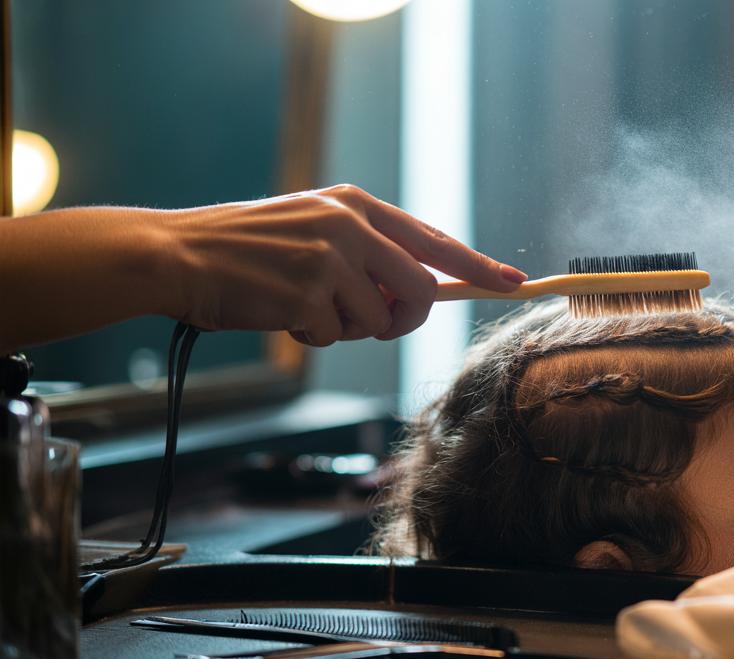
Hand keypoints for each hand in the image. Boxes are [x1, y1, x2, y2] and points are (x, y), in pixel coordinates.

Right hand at [161, 184, 527, 345]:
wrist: (179, 255)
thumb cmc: (248, 250)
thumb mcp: (315, 230)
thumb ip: (370, 253)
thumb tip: (423, 292)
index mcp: (356, 205)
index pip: (434, 239)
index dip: (477, 265)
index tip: (512, 281)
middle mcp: (349, 225)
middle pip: (420, 290)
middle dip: (406, 320)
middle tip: (378, 324)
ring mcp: (329, 259)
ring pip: (376, 321)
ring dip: (346, 328)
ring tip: (303, 305)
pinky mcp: (308, 293)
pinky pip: (337, 336)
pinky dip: (314, 336)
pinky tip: (282, 314)